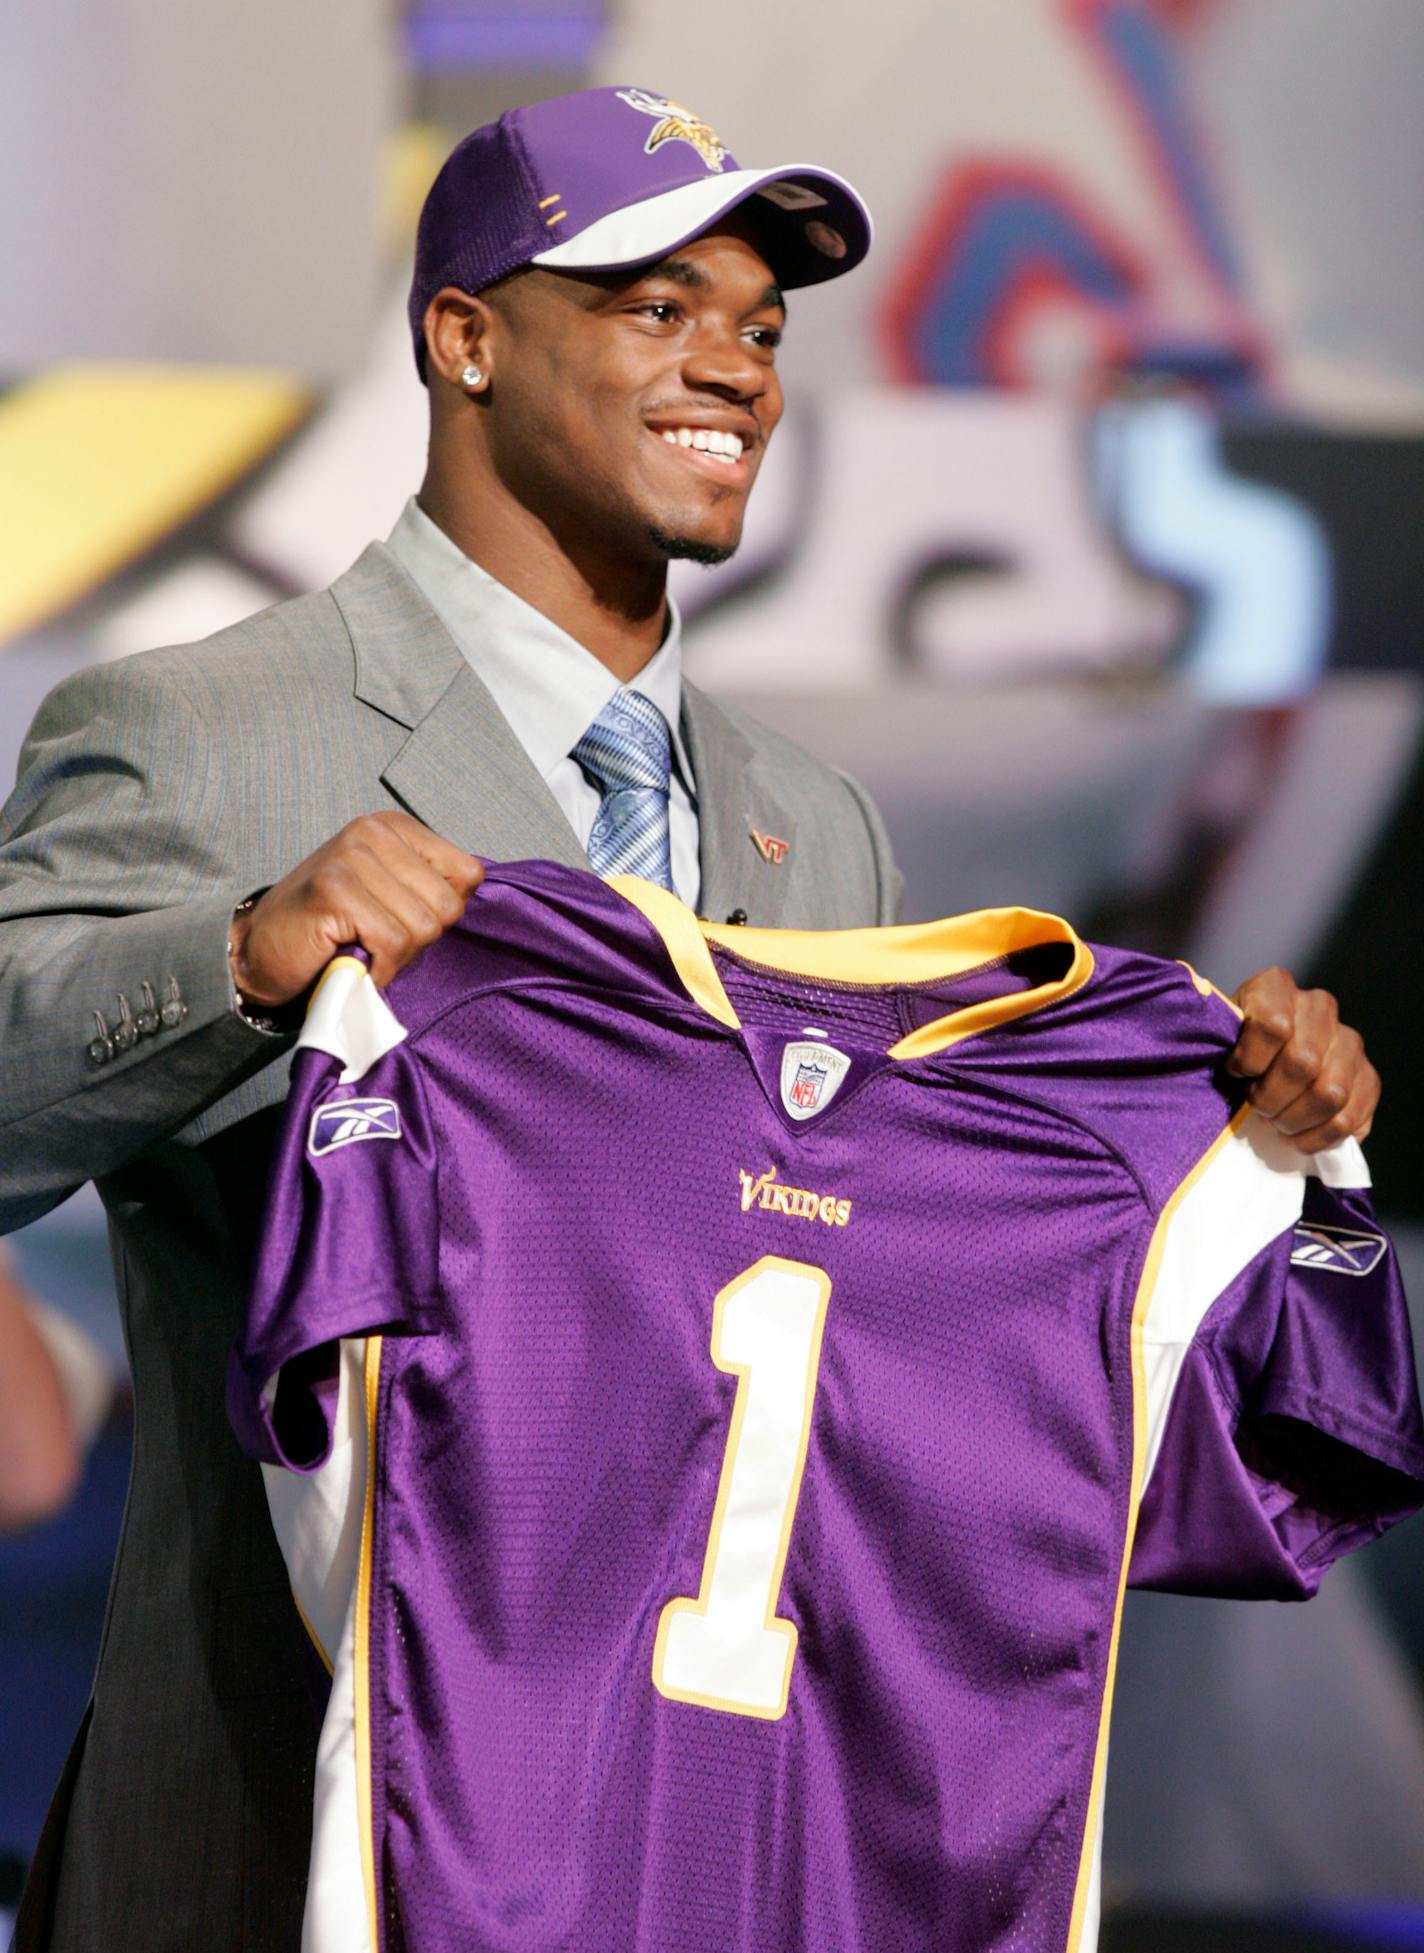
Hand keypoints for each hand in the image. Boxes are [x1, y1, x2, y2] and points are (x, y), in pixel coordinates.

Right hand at [229, 812, 483, 1005]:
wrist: (259, 950)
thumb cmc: (330, 929)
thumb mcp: (388, 894)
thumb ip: (428, 888)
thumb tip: (467, 902)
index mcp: (394, 828)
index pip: (468, 874)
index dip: (443, 912)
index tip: (401, 919)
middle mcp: (373, 832)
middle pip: (447, 905)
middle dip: (419, 939)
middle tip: (377, 940)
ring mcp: (351, 857)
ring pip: (423, 927)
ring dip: (396, 956)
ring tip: (362, 948)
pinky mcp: (335, 890)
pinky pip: (393, 942)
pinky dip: (378, 967)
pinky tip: (352, 959)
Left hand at [1225, 967, 1378, 1153]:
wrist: (1257, 1066)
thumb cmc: (1228, 1053)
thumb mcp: (1214, 1040)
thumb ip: (1214, 1044)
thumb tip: (1214, 1069)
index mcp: (1275, 987)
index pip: (1272, 1025)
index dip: (1249, 1060)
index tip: (1234, 1073)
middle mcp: (1318, 1007)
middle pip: (1302, 1063)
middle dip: (1271, 1098)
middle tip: (1257, 1108)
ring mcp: (1348, 1041)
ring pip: (1330, 1093)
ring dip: (1296, 1119)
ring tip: (1277, 1123)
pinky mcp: (1367, 1077)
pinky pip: (1351, 1116)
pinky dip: (1321, 1137)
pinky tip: (1300, 1137)